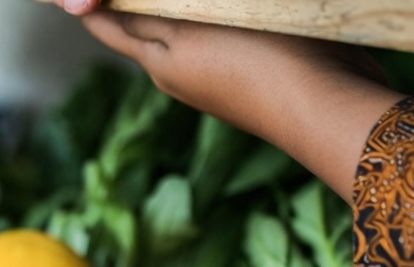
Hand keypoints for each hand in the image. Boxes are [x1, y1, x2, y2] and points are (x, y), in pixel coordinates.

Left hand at [45, 0, 403, 202]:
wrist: (324, 109)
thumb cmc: (259, 61)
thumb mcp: (194, 27)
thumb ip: (149, 16)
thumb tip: (102, 6)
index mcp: (157, 60)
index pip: (106, 24)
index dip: (88, 2)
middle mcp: (176, 74)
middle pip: (141, 26)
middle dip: (131, 3)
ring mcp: (212, 79)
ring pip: (180, 30)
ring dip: (174, 7)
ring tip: (187, 0)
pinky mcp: (247, 78)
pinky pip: (216, 38)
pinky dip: (210, 17)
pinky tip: (224, 6)